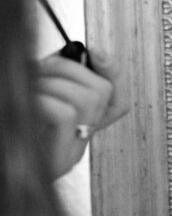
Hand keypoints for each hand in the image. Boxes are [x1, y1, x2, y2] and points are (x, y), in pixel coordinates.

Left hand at [35, 47, 128, 175]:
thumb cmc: (5, 134)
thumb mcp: (23, 105)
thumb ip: (48, 85)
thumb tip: (71, 53)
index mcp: (71, 133)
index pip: (116, 103)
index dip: (113, 74)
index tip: (97, 53)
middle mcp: (75, 146)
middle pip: (101, 93)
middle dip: (71, 69)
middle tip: (41, 69)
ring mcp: (67, 156)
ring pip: (86, 99)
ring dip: (53, 82)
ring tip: (28, 87)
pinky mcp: (55, 162)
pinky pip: (64, 114)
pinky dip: (43, 99)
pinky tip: (27, 105)